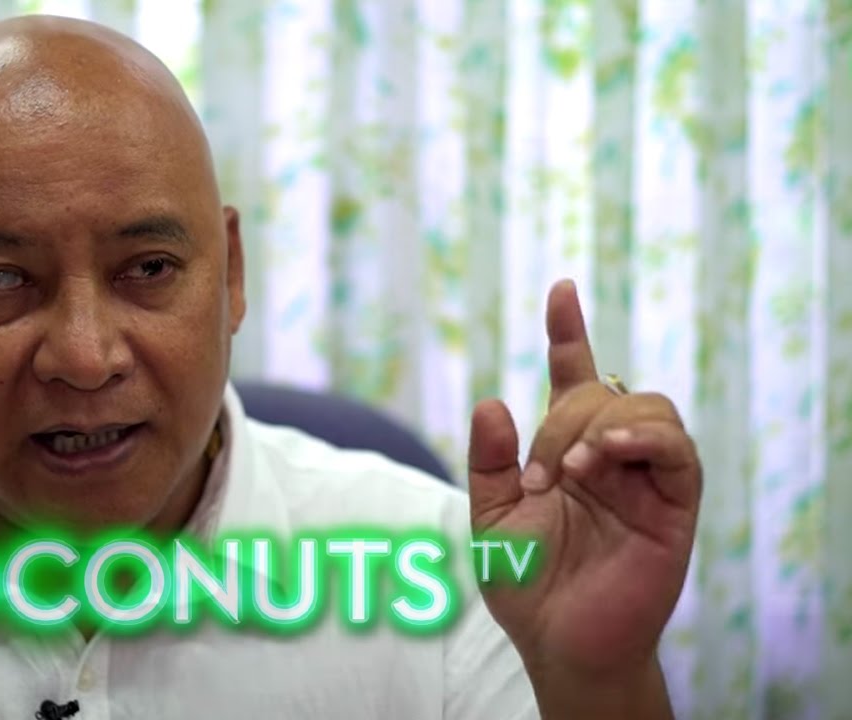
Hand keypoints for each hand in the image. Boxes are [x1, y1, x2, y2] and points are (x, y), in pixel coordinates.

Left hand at [466, 279, 701, 682]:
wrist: (557, 642)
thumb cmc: (527, 584)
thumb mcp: (491, 517)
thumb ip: (489, 461)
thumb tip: (490, 401)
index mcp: (570, 450)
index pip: (577, 375)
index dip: (568, 331)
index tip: (560, 288)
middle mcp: (612, 456)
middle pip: (604, 391)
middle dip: (563, 422)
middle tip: (539, 479)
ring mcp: (647, 479)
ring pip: (648, 408)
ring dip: (601, 427)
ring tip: (572, 473)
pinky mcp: (675, 507)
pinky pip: (679, 452)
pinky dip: (644, 440)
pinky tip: (606, 458)